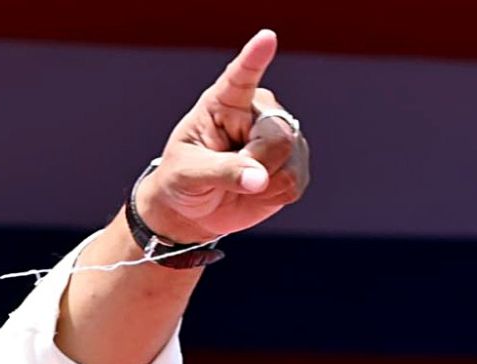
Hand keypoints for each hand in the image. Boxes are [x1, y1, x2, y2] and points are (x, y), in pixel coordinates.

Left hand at [136, 29, 310, 244]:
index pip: (241, 78)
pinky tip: (254, 191)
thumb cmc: (182, 182)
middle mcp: (258, 113)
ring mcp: (281, 137)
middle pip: (276, 135)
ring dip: (261, 184)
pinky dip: (270, 196)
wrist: (192, 211)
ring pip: (289, 160)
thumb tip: (260, 179)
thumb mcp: (188, 175)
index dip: (254, 59)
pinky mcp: (294, 164)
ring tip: (236, 182)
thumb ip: (222, 172)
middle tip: (224, 175)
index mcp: (224, 103)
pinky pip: (293, 183)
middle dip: (253, 164)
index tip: (265, 39)